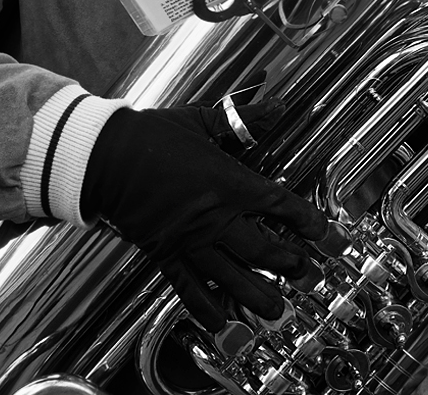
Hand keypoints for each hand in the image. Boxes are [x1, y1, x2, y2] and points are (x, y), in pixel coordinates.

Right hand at [81, 99, 329, 331]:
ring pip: (231, 276)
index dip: (307, 221)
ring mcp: (187, 239)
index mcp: (226, 181)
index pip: (278, 204)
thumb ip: (243, 117)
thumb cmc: (151, 135)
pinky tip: (222, 324)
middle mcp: (212, 216)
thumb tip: (277, 104)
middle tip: (309, 277)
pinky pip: (188, 288)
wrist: (101, 156)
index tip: (326, 234)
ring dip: (257, 295)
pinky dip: (206, 309)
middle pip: (261, 248)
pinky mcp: (163, 253)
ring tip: (278, 311)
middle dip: (290, 264)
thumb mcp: (202, 119)